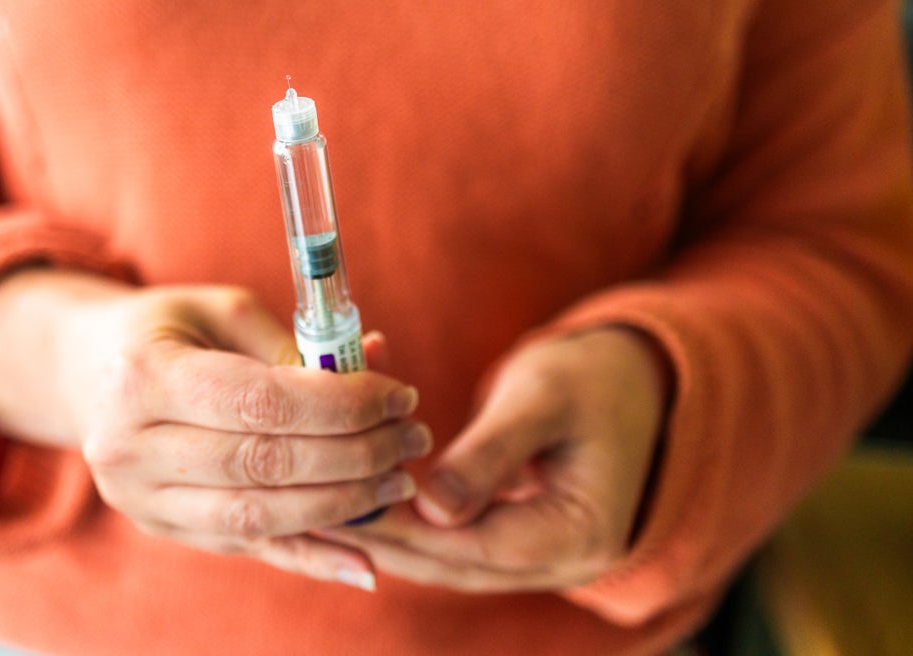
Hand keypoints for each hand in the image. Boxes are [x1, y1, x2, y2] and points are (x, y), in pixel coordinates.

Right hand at [57, 282, 430, 588]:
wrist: (90, 371)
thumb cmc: (170, 329)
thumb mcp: (224, 312)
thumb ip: (295, 346)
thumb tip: (377, 366)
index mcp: (143, 377)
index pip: (261, 403)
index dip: (342, 405)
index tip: (399, 396)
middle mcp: (129, 448)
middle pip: (265, 464)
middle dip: (356, 454)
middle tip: (412, 438)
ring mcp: (140, 500)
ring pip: (259, 517)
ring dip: (343, 505)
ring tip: (399, 482)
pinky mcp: (161, 529)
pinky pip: (247, 548)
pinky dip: (310, 557)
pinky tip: (364, 564)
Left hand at [318, 327, 668, 591]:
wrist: (627, 381)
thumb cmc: (589, 379)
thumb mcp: (542, 401)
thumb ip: (490, 454)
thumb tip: (432, 508)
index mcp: (583, 532)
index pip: (483, 544)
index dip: (412, 530)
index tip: (350, 504)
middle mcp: (563, 561)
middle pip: (459, 564)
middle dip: (386, 541)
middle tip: (317, 516)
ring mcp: (540, 557)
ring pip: (449, 560)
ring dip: (389, 537)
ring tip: (323, 513)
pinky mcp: (515, 539)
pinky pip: (454, 541)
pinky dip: (408, 523)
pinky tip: (360, 503)